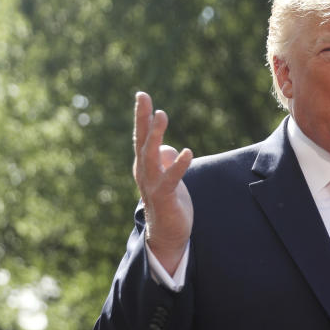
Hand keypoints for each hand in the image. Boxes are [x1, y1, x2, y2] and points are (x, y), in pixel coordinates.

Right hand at [131, 91, 193, 274]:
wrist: (166, 234)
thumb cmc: (167, 202)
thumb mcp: (167, 177)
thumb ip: (166, 161)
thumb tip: (170, 149)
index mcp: (144, 164)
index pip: (141, 136)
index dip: (142, 116)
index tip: (142, 95)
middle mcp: (144, 171)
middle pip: (142, 140)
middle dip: (142, 118)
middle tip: (143, 96)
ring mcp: (152, 184)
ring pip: (151, 155)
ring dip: (155, 135)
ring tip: (161, 114)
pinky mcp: (165, 196)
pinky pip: (172, 178)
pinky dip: (179, 165)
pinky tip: (187, 152)